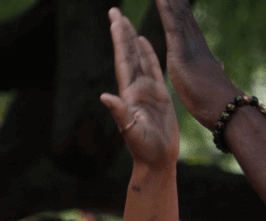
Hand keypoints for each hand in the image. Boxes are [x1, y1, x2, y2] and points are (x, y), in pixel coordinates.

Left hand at [100, 8, 179, 167]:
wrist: (156, 161)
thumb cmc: (145, 150)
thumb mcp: (131, 132)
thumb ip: (120, 114)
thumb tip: (105, 97)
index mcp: (129, 94)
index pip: (123, 61)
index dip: (119, 40)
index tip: (115, 20)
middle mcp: (136, 89)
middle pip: (128, 55)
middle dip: (121, 33)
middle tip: (115, 11)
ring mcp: (147, 91)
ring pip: (139, 59)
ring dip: (132, 40)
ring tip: (126, 21)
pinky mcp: (160, 96)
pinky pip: (154, 69)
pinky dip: (149, 54)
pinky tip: (145, 42)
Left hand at [155, 0, 243, 128]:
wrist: (226, 110)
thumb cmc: (220, 103)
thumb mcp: (213, 83)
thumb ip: (215, 71)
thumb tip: (220, 64)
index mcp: (199, 53)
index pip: (188, 26)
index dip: (182, 10)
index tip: (178, 0)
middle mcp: (195, 45)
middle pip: (183, 16)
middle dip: (177, 2)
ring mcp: (188, 47)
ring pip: (177, 16)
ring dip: (171, 2)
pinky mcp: (180, 52)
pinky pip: (170, 26)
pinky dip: (165, 11)